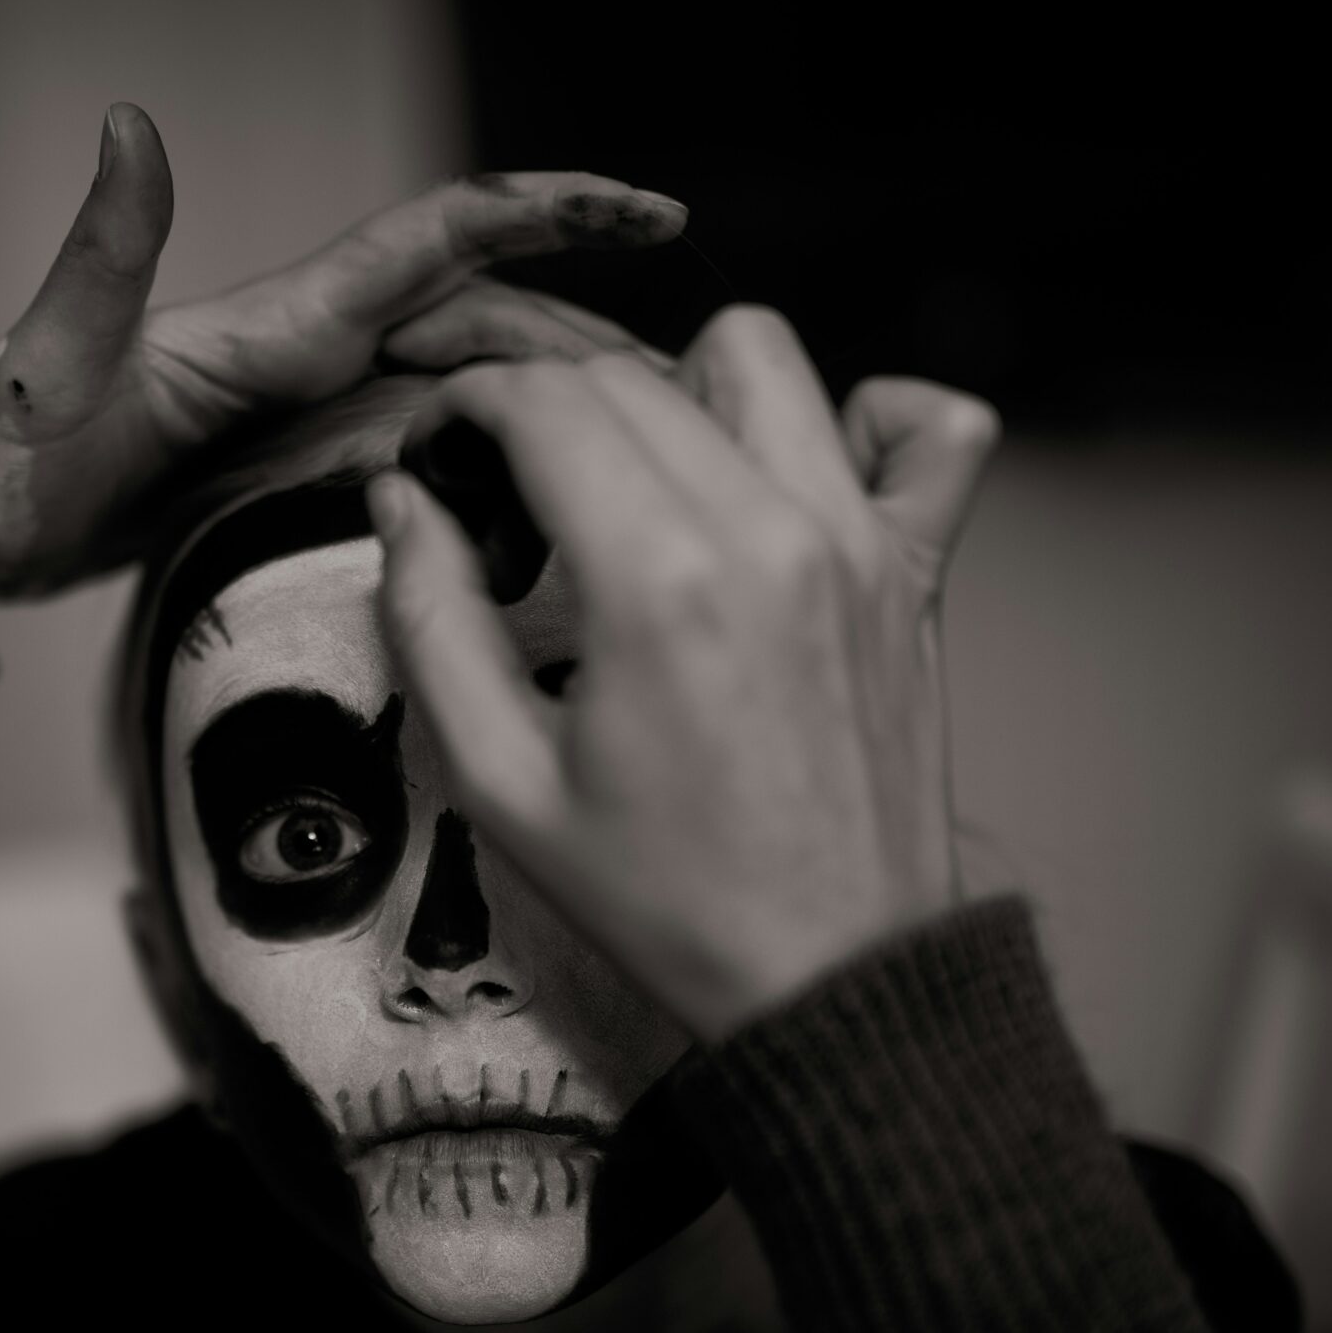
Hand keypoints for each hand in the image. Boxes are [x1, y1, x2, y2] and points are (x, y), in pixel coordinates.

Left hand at [0, 102, 686, 598]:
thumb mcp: (53, 355)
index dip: (547, 215)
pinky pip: (432, 456)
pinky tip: (548, 508)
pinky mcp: (303, 469)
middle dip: (596, 335)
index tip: (646, 208)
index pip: (439, 243)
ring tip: (661, 439)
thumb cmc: (5, 453)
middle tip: (699, 381)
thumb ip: (104, 248)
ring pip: (473, 391)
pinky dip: (502, 467)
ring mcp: (315, 413)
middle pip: (489, 323)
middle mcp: (315, 355)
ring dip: (566, 404)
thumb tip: (129, 124)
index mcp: (285, 323)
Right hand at [372, 307, 1000, 1039]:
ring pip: (761, 354)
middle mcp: (769, 529)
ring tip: (639, 485)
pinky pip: (928, 423)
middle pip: (630, 375)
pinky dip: (863, 419)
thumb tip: (403, 502)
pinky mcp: (917, 570)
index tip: (440, 462)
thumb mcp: (500, 785)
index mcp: (658, 581)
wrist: (830, 978)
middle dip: (541, 410)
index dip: (463, 409)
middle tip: (512, 511)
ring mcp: (858, 539)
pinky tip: (796, 480)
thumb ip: (432, 622)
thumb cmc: (666, 900)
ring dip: (676, 387)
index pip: (542, 401)